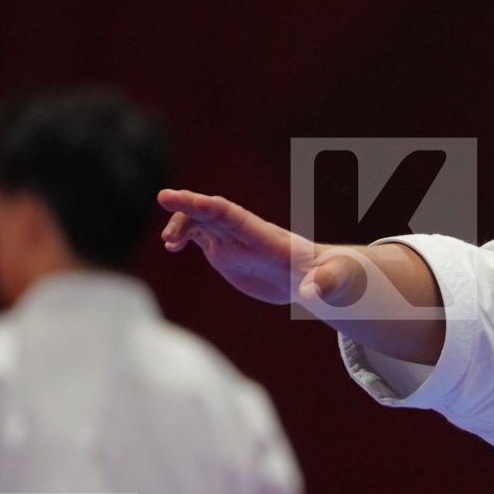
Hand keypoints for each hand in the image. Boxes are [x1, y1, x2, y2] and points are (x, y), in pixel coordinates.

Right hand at [157, 189, 363, 306]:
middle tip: (162, 198)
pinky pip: (199, 234)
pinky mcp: (227, 250)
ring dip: (181, 224)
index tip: (184, 198)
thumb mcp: (331, 281)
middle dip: (188, 204)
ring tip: (169, 244)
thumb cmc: (329, 276)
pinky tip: (171, 246)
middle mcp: (247, 234)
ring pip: (201, 221)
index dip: (208, 206)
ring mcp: (235, 240)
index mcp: (267, 238)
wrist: (319, 279)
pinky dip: (182, 235)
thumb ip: (322, 284)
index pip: (233, 215)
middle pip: (213, 212)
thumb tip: (312, 295)